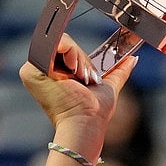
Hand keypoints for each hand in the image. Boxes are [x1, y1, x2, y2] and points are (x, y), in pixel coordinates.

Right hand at [19, 34, 136, 132]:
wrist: (86, 122)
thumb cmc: (95, 111)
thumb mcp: (108, 86)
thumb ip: (119, 71)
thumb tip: (133, 58)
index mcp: (52, 72)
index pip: (67, 50)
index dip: (80, 59)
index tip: (89, 76)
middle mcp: (39, 69)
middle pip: (64, 44)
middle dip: (81, 60)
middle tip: (86, 79)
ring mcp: (33, 69)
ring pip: (62, 43)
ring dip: (79, 59)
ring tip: (81, 79)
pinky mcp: (32, 69)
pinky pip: (55, 44)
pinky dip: (71, 54)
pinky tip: (74, 73)